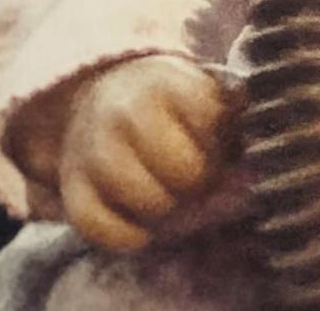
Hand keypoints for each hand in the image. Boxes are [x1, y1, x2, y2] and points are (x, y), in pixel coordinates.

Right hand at [52, 55, 235, 253]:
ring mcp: (92, 148)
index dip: (223, 143)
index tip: (217, 142)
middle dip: (199, 181)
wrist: (107, 97)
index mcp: (167, 81)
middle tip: (194, 178)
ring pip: (147, 201)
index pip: (212, 122)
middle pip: (185, 171)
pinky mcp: (71, 185)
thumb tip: (249, 165)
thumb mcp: (206, 93)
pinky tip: (141, 229)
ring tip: (169, 197)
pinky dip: (125, 237)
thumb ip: (235, 118)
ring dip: (167, 210)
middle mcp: (123, 110)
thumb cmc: (174, 108)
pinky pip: (98, 226)